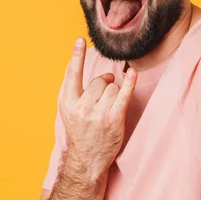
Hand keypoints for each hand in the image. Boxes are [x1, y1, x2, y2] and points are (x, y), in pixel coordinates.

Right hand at [59, 38, 136, 180]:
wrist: (87, 159)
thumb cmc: (79, 130)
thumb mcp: (68, 110)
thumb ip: (72, 89)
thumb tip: (77, 62)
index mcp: (68, 102)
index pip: (72, 74)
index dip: (76, 56)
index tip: (79, 40)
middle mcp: (82, 107)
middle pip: (100, 80)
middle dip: (105, 84)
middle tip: (103, 97)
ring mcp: (99, 114)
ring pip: (113, 87)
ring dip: (114, 93)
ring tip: (109, 107)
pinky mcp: (114, 119)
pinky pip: (124, 94)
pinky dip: (130, 82)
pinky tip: (132, 73)